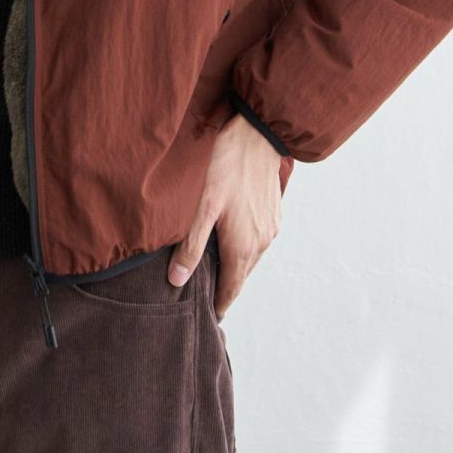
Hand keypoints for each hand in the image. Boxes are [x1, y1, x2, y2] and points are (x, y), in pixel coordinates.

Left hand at [167, 111, 283, 318]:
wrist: (257, 134)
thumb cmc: (225, 166)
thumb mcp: (201, 206)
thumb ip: (190, 245)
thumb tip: (177, 281)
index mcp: (243, 247)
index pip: (231, 290)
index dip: (219, 306)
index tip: (208, 318)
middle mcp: (261, 242)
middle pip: (241, 276)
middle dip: (225, 287)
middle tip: (206, 296)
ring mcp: (271, 227)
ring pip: (251, 257)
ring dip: (235, 266)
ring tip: (214, 269)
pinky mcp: (275, 212)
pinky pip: (260, 239)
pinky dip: (245, 247)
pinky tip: (231, 237)